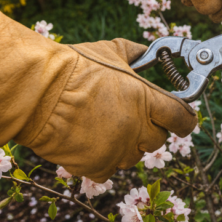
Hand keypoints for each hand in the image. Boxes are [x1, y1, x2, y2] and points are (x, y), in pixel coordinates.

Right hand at [0, 5, 196, 182]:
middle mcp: (137, 128)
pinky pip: (108, 170)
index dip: (184, 119)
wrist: (37, 92)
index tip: (182, 119)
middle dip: (148, 130)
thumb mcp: (111, 51)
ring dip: (125, 145)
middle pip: (158, 140)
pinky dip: (102, 160)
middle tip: (130, 118)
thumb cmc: (73, 67)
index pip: (182, 118)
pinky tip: (88, 143)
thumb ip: (136, 54)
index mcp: (147, 100)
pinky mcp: (96, 166)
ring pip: (133, 156)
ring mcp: (118, 150)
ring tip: (102, 126)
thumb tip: (150, 52)